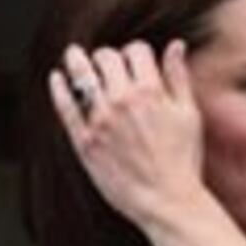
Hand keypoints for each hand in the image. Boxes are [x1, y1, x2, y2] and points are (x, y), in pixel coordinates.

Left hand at [47, 39, 210, 230]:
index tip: (135, 61)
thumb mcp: (189, 115)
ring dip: (78, 62)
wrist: (168, 201)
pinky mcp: (85, 142)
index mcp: (151, 91)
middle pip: (106, 57)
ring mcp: (100, 121)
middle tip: (107, 64)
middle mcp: (122, 101)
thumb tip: (175, 45)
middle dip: (108, 57)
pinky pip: (66, 108)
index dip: (136, 52)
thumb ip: (178, 77)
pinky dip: (58, 89)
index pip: (135, 50)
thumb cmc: (182, 161)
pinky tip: (57, 79)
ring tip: (74, 56)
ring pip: (82, 76)